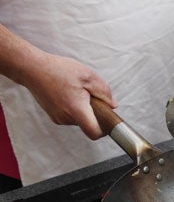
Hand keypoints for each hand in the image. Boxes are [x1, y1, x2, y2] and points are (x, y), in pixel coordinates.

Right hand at [0, 26, 114, 139]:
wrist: (33, 69)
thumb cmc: (59, 70)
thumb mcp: (89, 76)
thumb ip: (104, 92)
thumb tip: (112, 105)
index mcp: (76, 109)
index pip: (93, 132)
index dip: (104, 130)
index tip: (108, 121)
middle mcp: (65, 118)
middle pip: (88, 124)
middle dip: (95, 112)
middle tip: (91, 94)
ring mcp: (57, 118)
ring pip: (79, 119)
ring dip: (84, 108)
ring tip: (78, 90)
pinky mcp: (53, 115)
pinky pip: (70, 115)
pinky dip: (75, 107)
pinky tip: (70, 93)